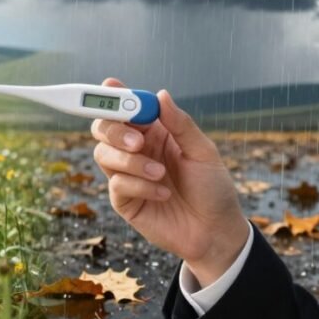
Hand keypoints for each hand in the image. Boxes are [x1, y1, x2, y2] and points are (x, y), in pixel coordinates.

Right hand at [90, 77, 248, 285]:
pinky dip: (140, 186)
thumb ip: (180, 124)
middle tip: (138, 142)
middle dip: (114, 130)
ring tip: (160, 174)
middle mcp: (136, 150)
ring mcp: (127, 175)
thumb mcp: (203, 152)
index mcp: (154, 132)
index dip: (114, 96)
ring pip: (104, 154)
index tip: (111, 88)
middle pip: (103, 128)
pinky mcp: (124, 200)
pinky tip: (163, 193)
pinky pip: (117, 185)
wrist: (215, 230)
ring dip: (131, 162)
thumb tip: (160, 95)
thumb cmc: (212, 188)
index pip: (126, 108)